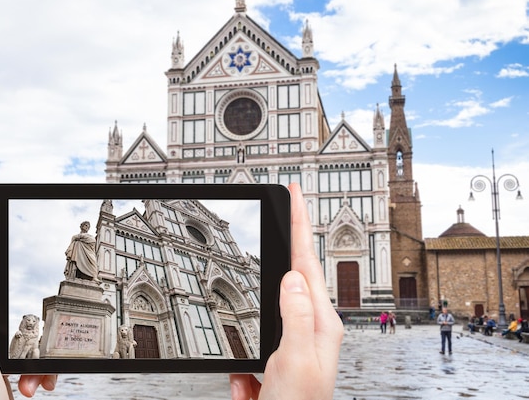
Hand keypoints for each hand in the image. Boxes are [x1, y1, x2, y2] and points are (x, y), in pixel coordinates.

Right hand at [229, 183, 343, 399]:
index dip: (299, 224)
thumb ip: (296, 316)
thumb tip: (292, 276)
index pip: (307, 263)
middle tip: (285, 207)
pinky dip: (247, 354)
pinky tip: (250, 376)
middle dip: (287, 241)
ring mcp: (293, 343)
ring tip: (272, 254)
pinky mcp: (276, 358)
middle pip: (294, 273)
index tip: (294, 192)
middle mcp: (311, 329)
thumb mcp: (297, 360)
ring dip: (265, 287)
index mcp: (320, 324)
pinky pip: (257, 338)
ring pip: (273, 301)